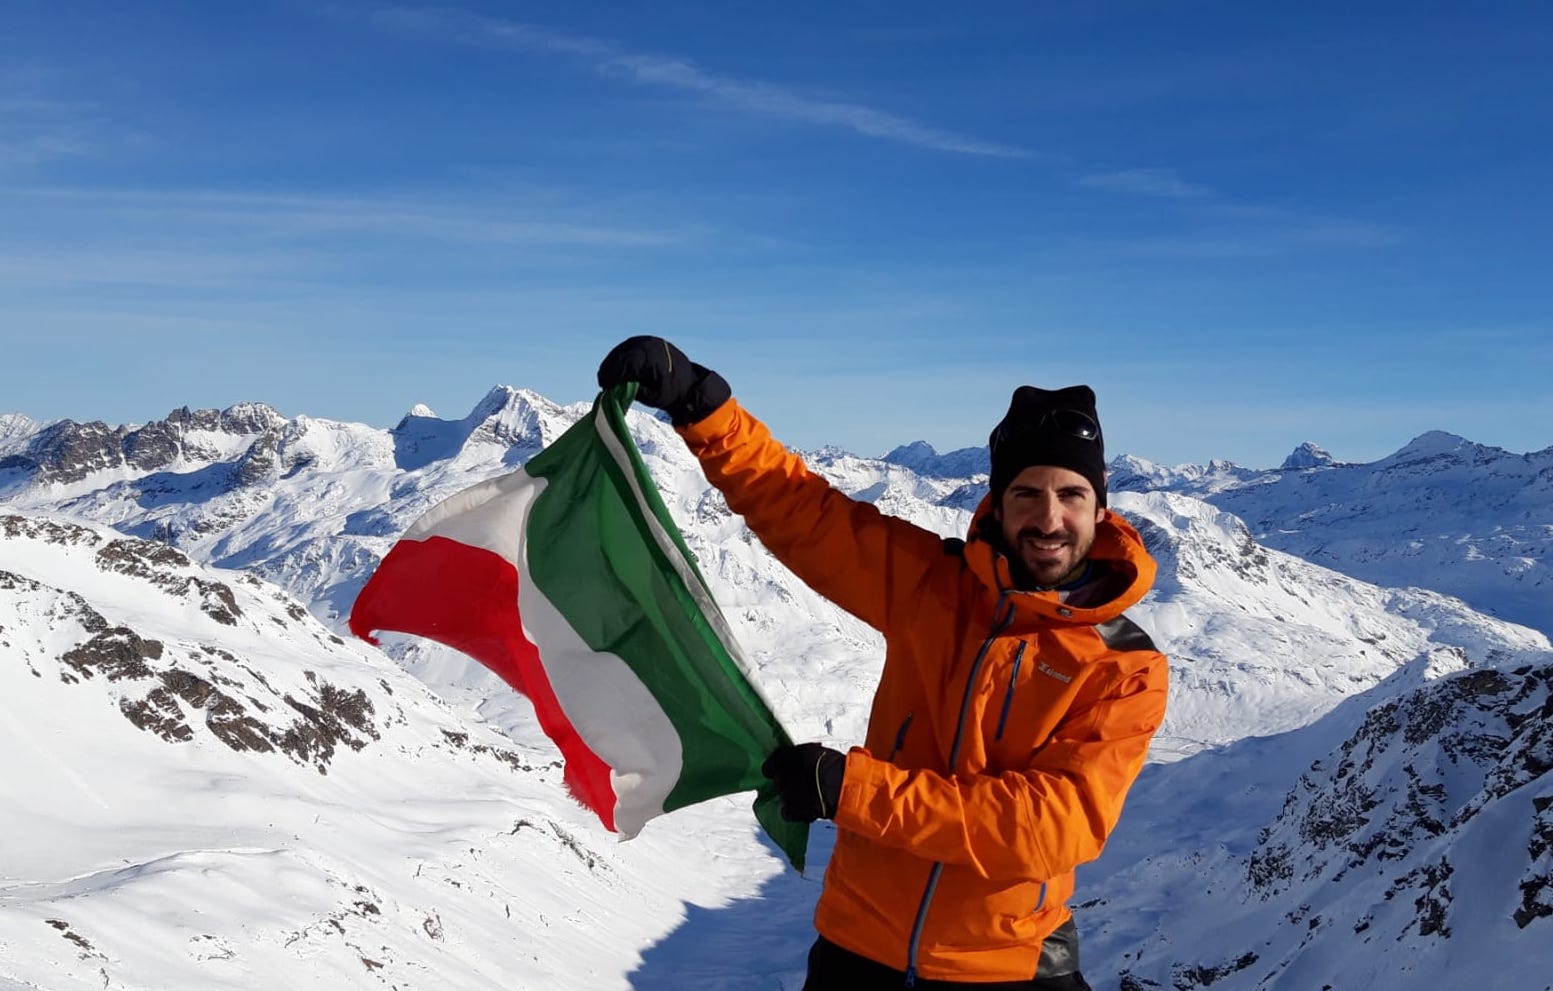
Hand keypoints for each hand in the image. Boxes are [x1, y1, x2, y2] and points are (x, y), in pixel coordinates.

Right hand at [596, 335, 730, 425]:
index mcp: (652, 358)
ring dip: (613, 361)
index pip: (625, 363)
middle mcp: (650, 345)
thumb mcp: (653, 397)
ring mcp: (649, 341)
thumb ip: (633, 391)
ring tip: (606, 376)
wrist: (690, 382)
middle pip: (621, 354)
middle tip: (602, 382)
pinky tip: (616, 368)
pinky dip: (620, 356)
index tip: (604, 385)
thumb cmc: (672, 393)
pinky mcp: (649, 341)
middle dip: (609, 368)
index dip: (612, 374)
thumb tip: (614, 387)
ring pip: (623, 348)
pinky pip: (630, 346)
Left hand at [762, 743, 845, 822]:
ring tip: (806, 797)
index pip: (769, 765)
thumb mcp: (816, 752)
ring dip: (791, 797)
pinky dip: (793, 812)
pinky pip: (786, 813)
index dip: (773, 769)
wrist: (844, 785)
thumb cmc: (835, 766)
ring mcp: (787, 794)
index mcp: (788, 757)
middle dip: (786, 783)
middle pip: (778, 782)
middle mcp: (784, 775)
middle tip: (800, 784)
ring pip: (783, 797)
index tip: (778, 771)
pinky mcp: (794, 811)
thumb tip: (799, 760)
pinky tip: (803, 809)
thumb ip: (801, 757)